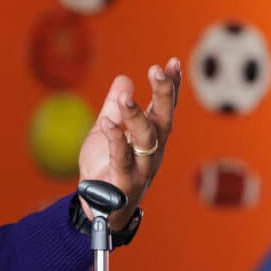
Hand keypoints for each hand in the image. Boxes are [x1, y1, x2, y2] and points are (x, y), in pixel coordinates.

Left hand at [77, 58, 181, 229]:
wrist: (99, 208)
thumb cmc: (105, 168)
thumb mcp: (106, 132)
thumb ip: (114, 107)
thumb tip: (124, 79)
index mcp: (151, 137)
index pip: (164, 108)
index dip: (170, 86)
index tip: (172, 62)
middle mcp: (153, 150)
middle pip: (163, 119)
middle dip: (163, 94)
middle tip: (157, 70)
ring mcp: (142, 167)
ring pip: (146, 139)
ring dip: (136, 116)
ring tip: (125, 97)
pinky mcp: (126, 182)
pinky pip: (122, 158)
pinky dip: (115, 139)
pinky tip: (108, 122)